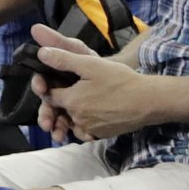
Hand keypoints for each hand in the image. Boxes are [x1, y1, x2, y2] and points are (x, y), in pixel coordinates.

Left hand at [26, 28, 158, 142]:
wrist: (147, 101)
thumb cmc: (120, 80)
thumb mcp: (91, 64)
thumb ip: (64, 60)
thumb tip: (41, 53)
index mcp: (70, 100)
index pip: (49, 95)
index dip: (50, 87)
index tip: (57, 80)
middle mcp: (76, 118)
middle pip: (60, 109)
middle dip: (61, 102)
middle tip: (75, 90)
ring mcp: (88, 129)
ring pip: (72, 122)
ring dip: (72, 114)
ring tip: (85, 102)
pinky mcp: (100, 135)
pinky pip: (84, 132)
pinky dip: (84, 125)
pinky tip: (94, 114)